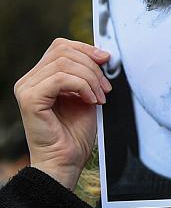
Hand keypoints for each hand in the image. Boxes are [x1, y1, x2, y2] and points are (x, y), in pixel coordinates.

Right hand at [12, 39, 111, 189]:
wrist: (66, 161)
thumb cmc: (75, 135)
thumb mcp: (87, 96)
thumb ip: (88, 76)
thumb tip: (103, 54)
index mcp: (41, 77)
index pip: (61, 47)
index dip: (86, 49)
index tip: (107, 60)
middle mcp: (29, 80)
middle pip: (63, 51)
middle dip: (92, 66)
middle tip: (105, 88)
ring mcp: (26, 88)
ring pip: (64, 63)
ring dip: (91, 79)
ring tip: (100, 97)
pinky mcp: (30, 99)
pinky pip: (61, 78)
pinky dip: (83, 86)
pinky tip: (90, 100)